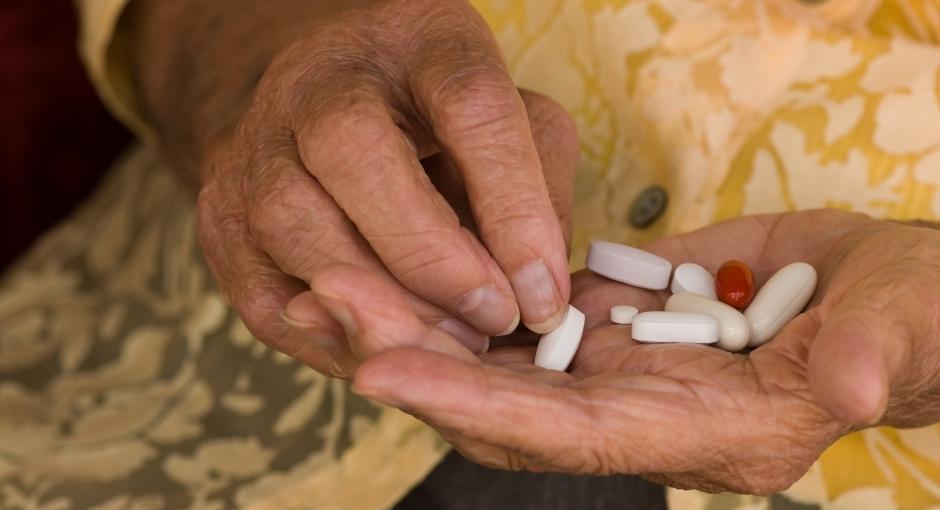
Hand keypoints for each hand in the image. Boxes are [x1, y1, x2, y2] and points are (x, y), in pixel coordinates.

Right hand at [191, 0, 578, 376]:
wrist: (323, 114)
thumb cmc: (441, 129)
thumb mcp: (514, 129)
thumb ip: (537, 196)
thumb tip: (536, 292)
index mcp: (418, 39)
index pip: (469, 103)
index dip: (512, 206)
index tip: (541, 292)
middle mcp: (321, 79)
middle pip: (355, 151)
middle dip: (429, 255)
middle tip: (491, 319)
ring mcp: (256, 141)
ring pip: (293, 223)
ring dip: (378, 303)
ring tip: (447, 342)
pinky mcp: (219, 210)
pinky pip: (265, 290)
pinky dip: (331, 335)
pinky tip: (387, 346)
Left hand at [343, 209, 939, 493]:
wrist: (893, 293)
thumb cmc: (918, 316)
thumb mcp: (911, 323)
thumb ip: (880, 351)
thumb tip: (856, 387)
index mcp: (712, 433)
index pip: (575, 432)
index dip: (478, 402)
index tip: (382, 367)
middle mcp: (647, 412)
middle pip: (509, 400)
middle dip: (416, 359)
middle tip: (325, 306)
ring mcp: (622, 367)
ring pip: (500, 357)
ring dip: (417, 322)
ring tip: (331, 279)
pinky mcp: (612, 319)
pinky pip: (520, 314)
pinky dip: (459, 290)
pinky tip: (397, 255)